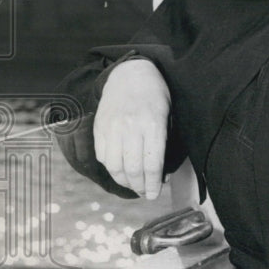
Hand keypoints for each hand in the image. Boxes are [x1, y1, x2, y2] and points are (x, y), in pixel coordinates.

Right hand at [93, 59, 170, 198]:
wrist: (131, 73)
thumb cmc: (156, 96)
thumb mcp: (168, 116)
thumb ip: (164, 145)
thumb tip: (160, 176)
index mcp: (153, 124)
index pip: (152, 164)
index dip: (153, 185)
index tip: (154, 195)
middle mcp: (131, 127)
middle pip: (132, 168)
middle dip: (139, 186)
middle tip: (145, 192)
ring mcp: (112, 127)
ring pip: (114, 165)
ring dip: (124, 181)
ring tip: (133, 185)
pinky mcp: (100, 127)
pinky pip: (102, 155)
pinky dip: (111, 167)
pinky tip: (120, 170)